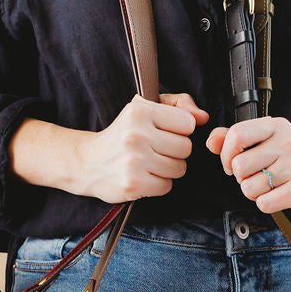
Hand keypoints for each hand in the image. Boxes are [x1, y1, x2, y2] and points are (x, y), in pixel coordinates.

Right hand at [74, 93, 208, 203]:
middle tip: (154, 150)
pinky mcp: (133, 183)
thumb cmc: (123, 134)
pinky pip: (167, 186)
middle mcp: (136, 134)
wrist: (87, 162)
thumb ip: (178, 105)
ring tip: (148, 163)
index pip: (187, 123)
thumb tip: (203, 117)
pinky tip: (143, 176)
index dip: (179, 130)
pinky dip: (158, 184)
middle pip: (186, 148)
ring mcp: (134, 160)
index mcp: (139, 111)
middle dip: (174, 151)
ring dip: (167, 169)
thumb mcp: (145, 109)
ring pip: (179, 168)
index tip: (162, 132)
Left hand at [205, 117, 290, 222]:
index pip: (237, 134)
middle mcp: (289, 142)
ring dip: (253, 192)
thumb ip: (229, 140)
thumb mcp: (256, 147)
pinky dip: (265, 204)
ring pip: (250, 187)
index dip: (226, 154)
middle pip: (240, 164)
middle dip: (241, 178)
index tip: (232, 163)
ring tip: (269, 186)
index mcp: (276, 126)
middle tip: (256, 177)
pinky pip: (264, 203)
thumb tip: (212, 142)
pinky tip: (277, 197)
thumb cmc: (279, 166)